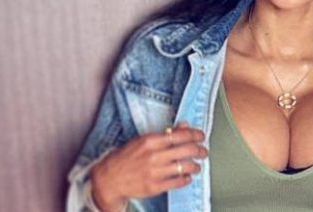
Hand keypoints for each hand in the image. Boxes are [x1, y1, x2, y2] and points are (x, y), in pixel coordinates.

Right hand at [89, 122, 207, 210]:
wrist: (109, 179)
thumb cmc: (126, 157)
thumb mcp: (143, 141)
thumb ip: (165, 133)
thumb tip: (184, 126)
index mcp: (151, 141)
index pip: (180, 135)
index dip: (195, 135)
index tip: (201, 136)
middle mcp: (154, 156)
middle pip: (186, 150)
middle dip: (200, 150)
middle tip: (203, 151)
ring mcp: (155, 172)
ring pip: (185, 167)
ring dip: (195, 166)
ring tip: (197, 166)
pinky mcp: (155, 187)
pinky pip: (178, 182)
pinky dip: (186, 179)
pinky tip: (187, 177)